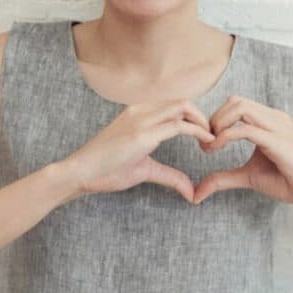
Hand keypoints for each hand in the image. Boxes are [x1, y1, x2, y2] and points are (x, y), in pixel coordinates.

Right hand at [60, 98, 216, 203]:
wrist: (80, 172)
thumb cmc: (105, 170)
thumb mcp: (144, 170)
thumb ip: (169, 176)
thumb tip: (191, 191)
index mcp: (138, 113)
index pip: (174, 105)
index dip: (193, 117)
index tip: (205, 136)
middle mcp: (140, 110)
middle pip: (182, 102)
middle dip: (203, 117)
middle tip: (213, 137)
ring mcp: (141, 119)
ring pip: (183, 107)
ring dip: (202, 121)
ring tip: (211, 140)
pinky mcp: (142, 134)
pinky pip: (178, 125)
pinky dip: (198, 131)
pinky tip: (206, 142)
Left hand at [194, 95, 292, 207]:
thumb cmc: (287, 181)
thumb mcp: (248, 177)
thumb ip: (223, 179)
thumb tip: (197, 193)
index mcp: (268, 120)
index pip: (236, 104)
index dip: (216, 119)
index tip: (206, 142)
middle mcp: (274, 118)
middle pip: (235, 101)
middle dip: (214, 119)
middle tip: (206, 142)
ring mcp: (278, 126)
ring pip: (239, 107)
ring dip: (218, 124)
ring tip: (211, 145)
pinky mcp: (279, 141)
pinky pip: (247, 129)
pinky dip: (226, 136)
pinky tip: (217, 148)